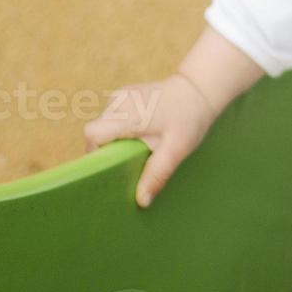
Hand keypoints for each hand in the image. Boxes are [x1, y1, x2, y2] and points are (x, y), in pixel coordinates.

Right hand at [83, 72, 222, 207]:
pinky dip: (122, 129)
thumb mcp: (176, 150)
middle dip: (109, 150)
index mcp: (128, 114)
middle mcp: (119, 101)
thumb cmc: (189, 119)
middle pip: (96, 132)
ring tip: (142, 144)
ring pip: (104, 126)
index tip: (113, 166)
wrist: (198, 91)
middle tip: (133, 160)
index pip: (93, 134)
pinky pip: (113, 118)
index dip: (96, 154)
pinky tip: (143, 131)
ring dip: (117, 139)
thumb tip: (141, 201)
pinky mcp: (124, 95)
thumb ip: (157, 174)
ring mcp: (120, 95)